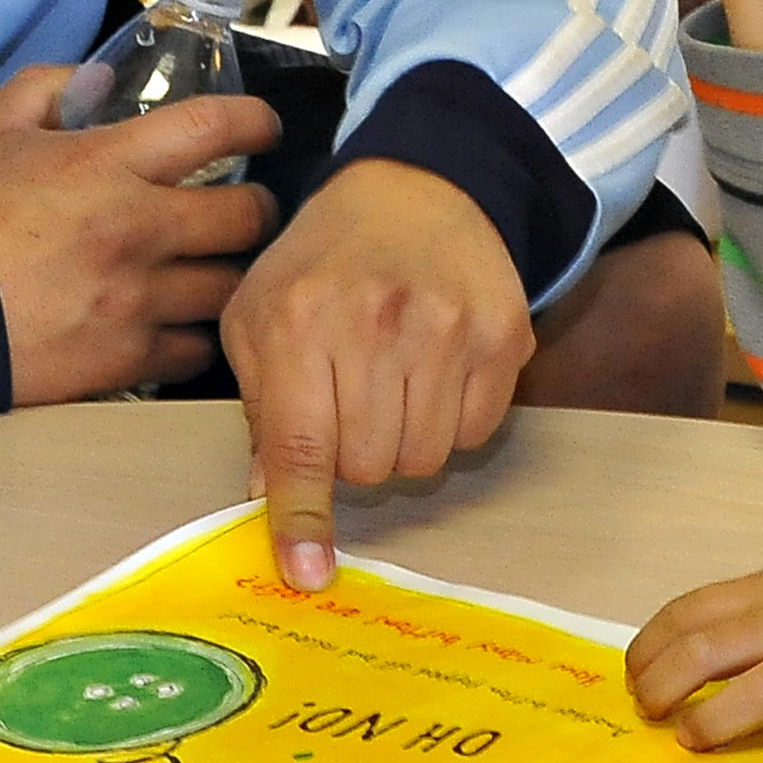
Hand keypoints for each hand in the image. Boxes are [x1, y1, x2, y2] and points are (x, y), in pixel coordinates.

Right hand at [0, 67, 274, 404]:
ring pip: (230, 287)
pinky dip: (192, 335)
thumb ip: (44, 89)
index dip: (255, 122)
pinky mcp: (126, 358)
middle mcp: (136, 229)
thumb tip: (98, 75)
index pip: (214, 128)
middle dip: (257, 210)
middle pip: (248, 217)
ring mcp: (137, 299)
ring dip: (228, 275)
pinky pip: (194, 348)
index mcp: (105, 165)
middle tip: (244, 211)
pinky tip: (176, 323)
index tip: (263, 128)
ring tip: (212, 269)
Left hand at [224, 159, 534, 591]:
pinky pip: (476, 432)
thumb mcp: (259, 316)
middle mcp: (378, 324)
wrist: (418, 189)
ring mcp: (449, 330)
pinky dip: (452, 422)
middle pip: (368, 467)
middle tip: (350, 406)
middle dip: (353, 457)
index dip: (303, 517)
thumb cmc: (323, 261)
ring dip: (404, 443)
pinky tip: (435, 374)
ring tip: (393, 386)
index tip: (309, 573)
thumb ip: (258, 407)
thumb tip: (266, 494)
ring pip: (425, 459)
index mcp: (301, 321)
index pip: (301, 447)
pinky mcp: (504, 335)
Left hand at [626, 533, 762, 757]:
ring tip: (692, 738)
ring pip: (760, 686)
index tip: (635, 678)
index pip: (690, 612)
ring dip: (714, 717)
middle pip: (709, 648)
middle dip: (663, 685)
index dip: (649, 647)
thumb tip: (687, 659)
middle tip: (650, 714)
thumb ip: (755, 614)